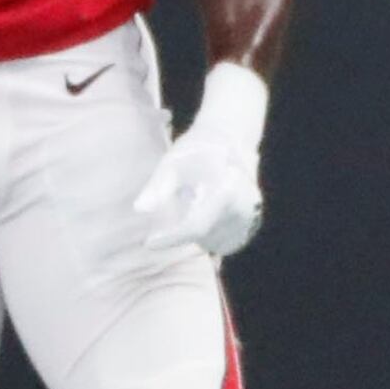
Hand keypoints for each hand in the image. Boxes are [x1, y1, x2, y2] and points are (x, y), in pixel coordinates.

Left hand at [135, 64, 268, 256]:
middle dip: (180, 230)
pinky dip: (207, 236)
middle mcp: (244, 207)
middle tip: (176, 203)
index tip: (148, 242)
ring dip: (194, 232)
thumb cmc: (196, 153)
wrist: (230, 144)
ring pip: (211, 243)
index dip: (172, 238)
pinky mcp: (250, 227)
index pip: (197, 226)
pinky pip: (221, 244)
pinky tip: (203, 212)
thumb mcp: (172, 163)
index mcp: (227, 188)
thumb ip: (158, 187)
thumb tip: (139, 209)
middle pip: (202, 236)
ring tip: (193, 201)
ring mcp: (250, 219)